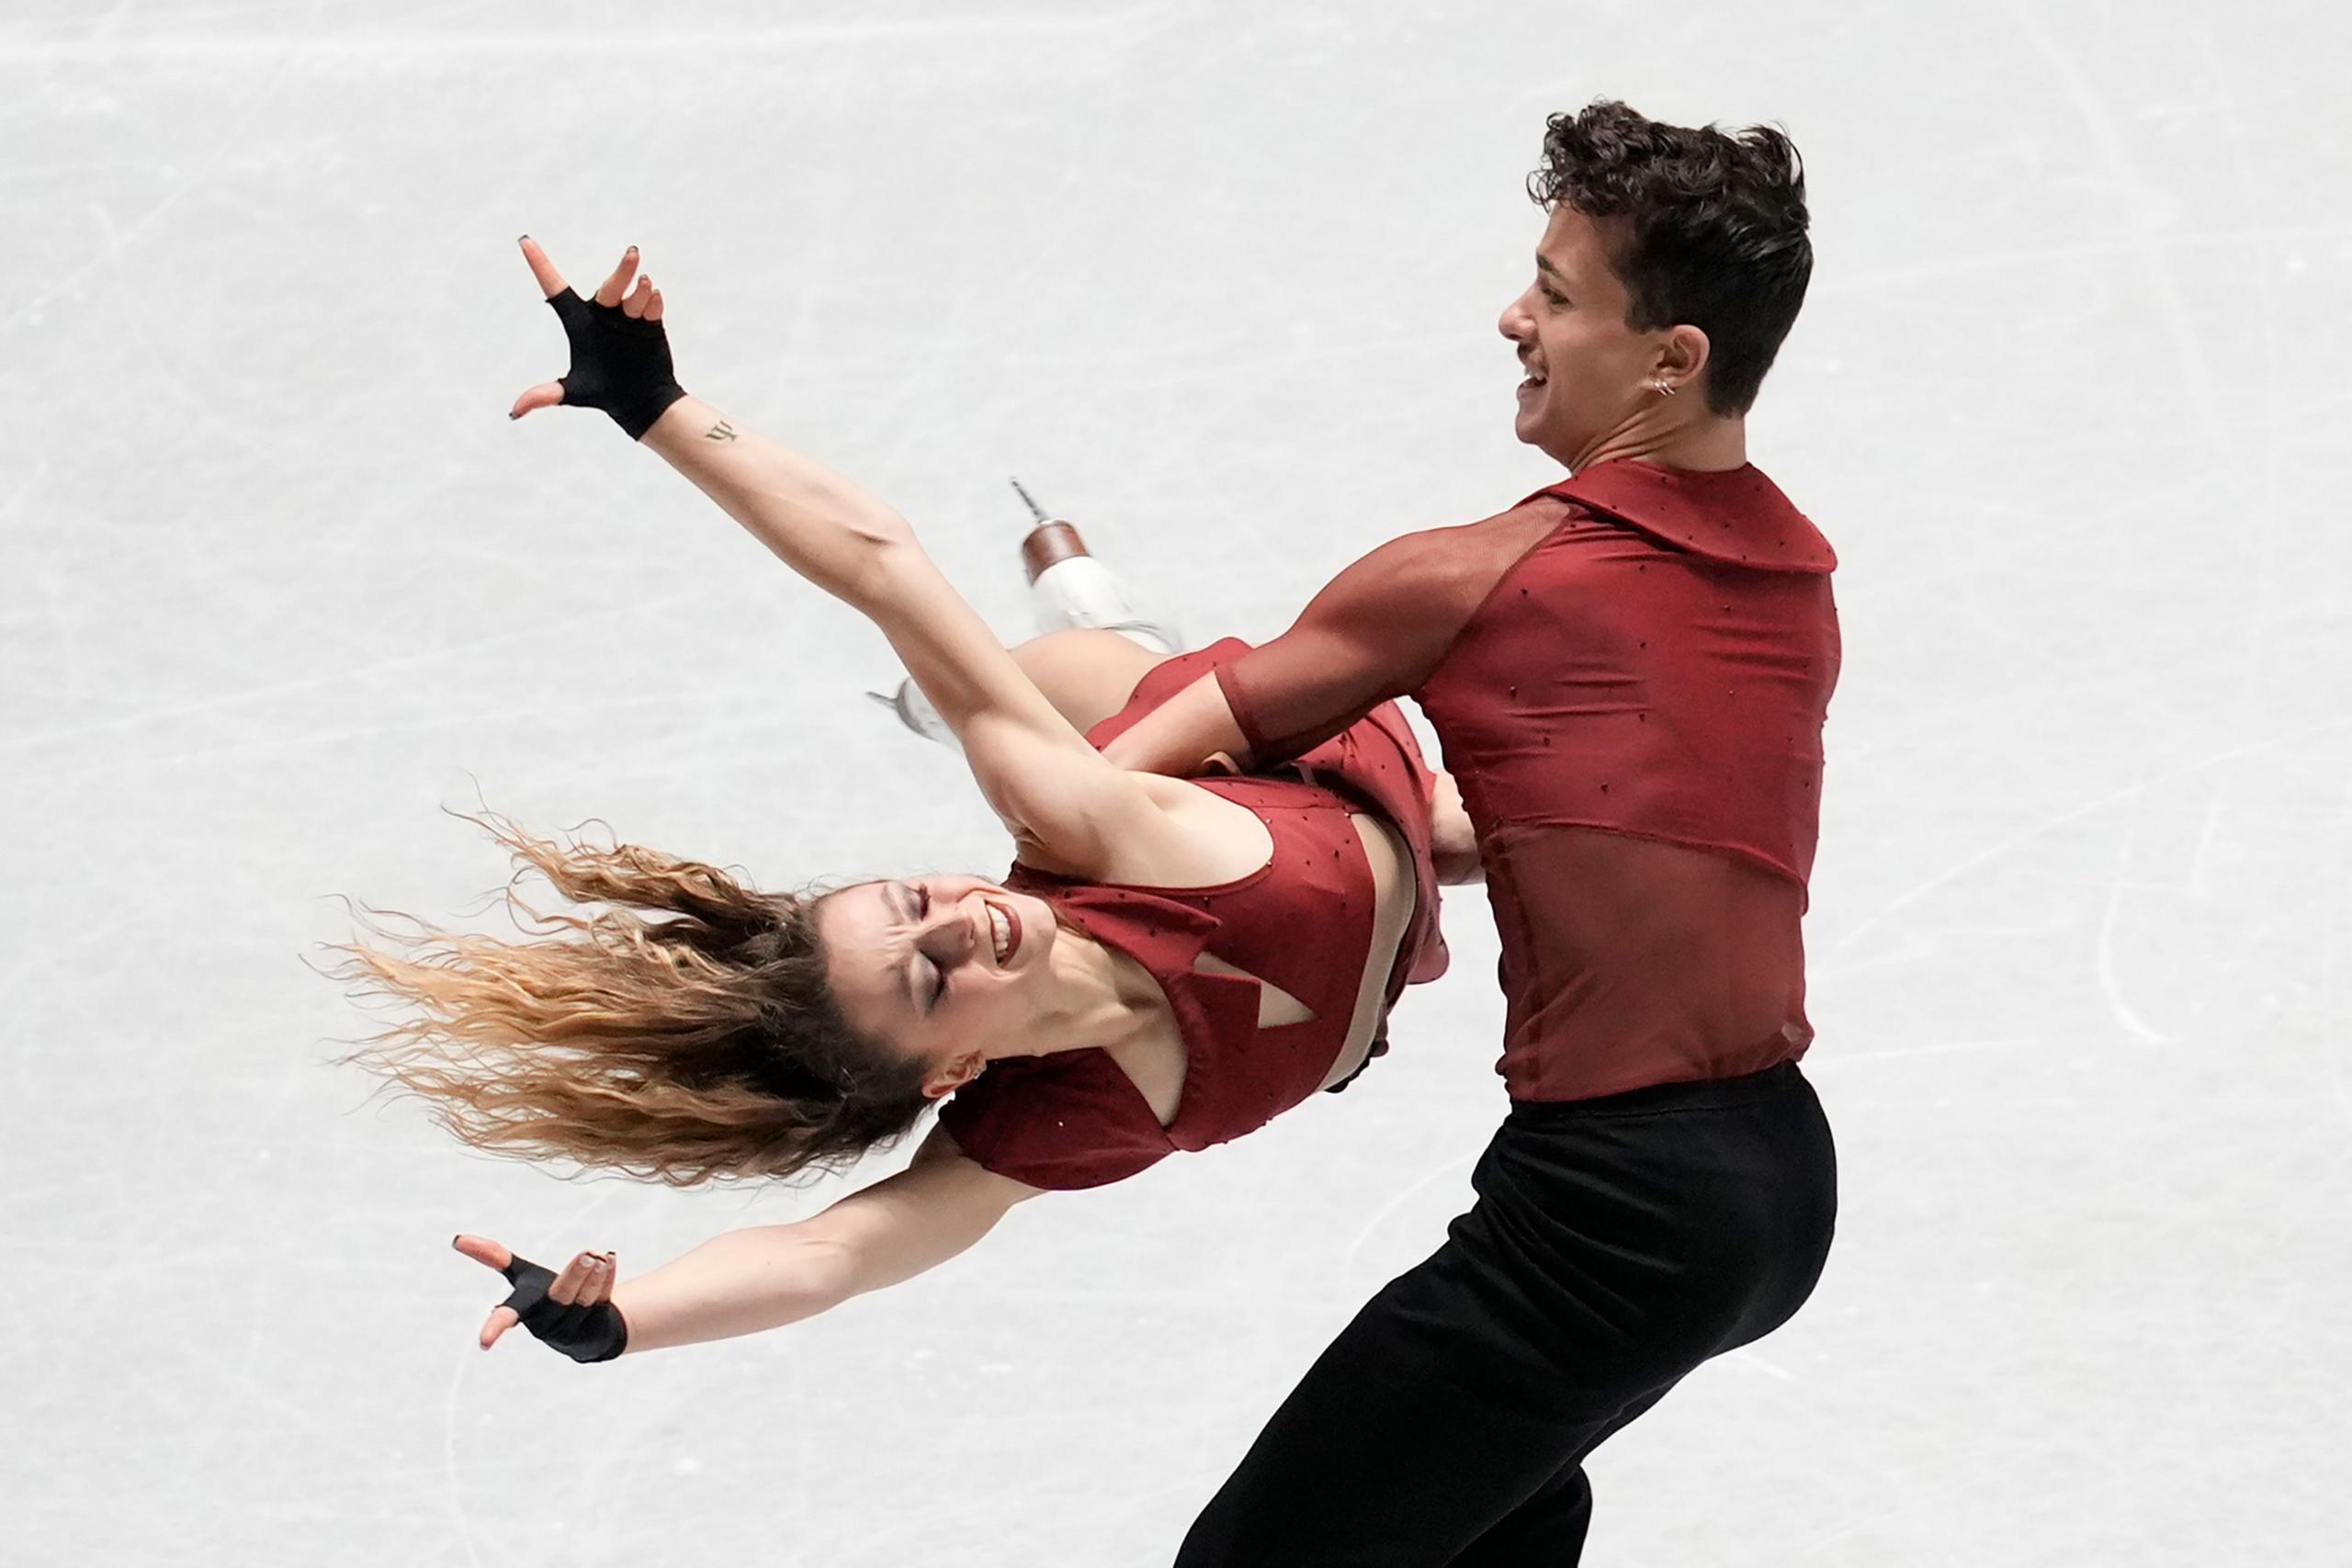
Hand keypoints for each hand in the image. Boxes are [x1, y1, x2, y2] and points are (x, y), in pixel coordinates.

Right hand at [453, 1232, 629, 1362]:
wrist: (582, 1326)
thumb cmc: (543, 1296)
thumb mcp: (521, 1275)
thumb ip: (493, 1257)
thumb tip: (456, 1239)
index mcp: (524, 1310)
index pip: (506, 1317)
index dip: (495, 1327)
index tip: (484, 1343)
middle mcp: (546, 1322)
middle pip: (560, 1298)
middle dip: (573, 1276)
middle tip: (587, 1255)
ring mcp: (571, 1327)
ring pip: (584, 1299)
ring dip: (593, 1275)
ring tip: (598, 1255)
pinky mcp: (595, 1326)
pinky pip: (603, 1300)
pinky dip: (606, 1279)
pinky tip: (609, 1259)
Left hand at [510, 236, 686, 438]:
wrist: (643, 401)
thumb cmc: (604, 393)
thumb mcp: (573, 393)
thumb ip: (545, 395)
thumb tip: (514, 412)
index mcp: (577, 322)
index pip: (555, 289)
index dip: (540, 265)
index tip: (524, 242)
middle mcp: (602, 313)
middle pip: (608, 285)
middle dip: (621, 271)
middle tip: (632, 255)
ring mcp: (627, 315)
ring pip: (631, 292)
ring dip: (639, 289)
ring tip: (646, 287)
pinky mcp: (650, 321)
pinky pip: (651, 303)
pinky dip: (653, 300)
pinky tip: (653, 297)